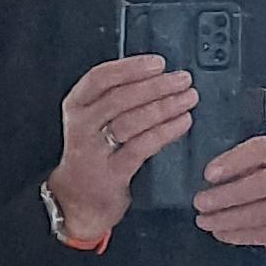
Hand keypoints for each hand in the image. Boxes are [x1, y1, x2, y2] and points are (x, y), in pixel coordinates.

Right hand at [46, 52, 195, 240]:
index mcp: (77, 106)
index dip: (131, 68)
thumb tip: (157, 77)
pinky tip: (182, 123)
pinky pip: (143, 146)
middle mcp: (81, 126)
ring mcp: (94, 151)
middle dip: (156, 86)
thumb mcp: (93, 121)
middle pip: (120, 98)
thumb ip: (117, 99)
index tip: (158, 63)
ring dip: (165, 106)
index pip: (100, 78)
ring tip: (188, 99)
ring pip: (132, 121)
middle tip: (182, 79)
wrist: (77, 202)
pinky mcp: (112, 173)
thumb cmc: (94, 155)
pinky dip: (166, 131)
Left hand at [196, 132, 265, 265]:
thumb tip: (207, 178)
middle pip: (265, 182)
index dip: (235, 160)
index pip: (263, 149)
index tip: (208, 174)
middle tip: (200, 202)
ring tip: (204, 221)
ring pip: (265, 211)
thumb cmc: (264, 189)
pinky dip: (238, 234)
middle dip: (228, 194)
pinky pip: (265, 234)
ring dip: (229, 217)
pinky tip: (219, 232)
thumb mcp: (255, 169)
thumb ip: (235, 168)